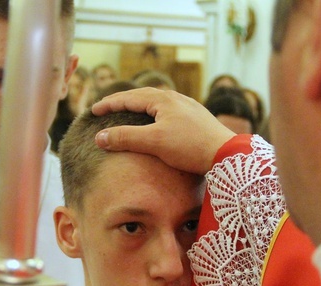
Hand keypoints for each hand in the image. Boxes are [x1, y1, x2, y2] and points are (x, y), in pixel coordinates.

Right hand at [92, 88, 235, 174]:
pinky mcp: (196, 119)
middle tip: (106, 109)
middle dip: (123, 102)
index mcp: (162, 99)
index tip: (93, 111)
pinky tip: (157, 123)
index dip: (109, 104)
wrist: (226, 154)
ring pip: (157, 103)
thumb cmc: (190, 146)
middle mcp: (175, 98)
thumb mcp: (153, 142)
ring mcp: (188, 107)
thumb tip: (99, 137)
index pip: (128, 98)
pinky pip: (168, 111)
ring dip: (139, 107)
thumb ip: (125, 138)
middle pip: (142, 96)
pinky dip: (154, 115)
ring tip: (128, 113)